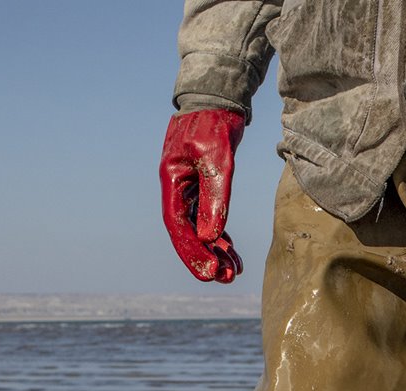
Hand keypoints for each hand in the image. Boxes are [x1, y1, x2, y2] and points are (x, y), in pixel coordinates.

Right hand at [159, 109, 245, 282]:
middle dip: (205, 257)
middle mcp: (176, 187)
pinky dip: (220, 235)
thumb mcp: (218, 161)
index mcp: (171, 180)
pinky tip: (231, 253)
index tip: (211, 273)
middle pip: (187, 232)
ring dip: (215, 251)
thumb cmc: (215, 124)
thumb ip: (214, 198)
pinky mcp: (202, 185)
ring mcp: (188, 187)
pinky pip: (208, 217)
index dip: (192, 252)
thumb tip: (211, 237)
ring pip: (199, 227)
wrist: (219, 97)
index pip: (178, 226)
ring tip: (234, 272)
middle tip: (225, 279)